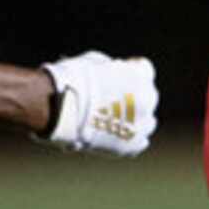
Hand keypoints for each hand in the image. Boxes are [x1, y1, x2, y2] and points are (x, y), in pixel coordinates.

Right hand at [39, 51, 157, 156]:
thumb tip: (111, 74)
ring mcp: (140, 125)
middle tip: (112, 99)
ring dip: (135, 119)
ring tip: (113, 119)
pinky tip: (114, 133)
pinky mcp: (130, 145)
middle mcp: (146, 101)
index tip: (120, 72)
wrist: (61, 109)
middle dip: (133, 96)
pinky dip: (129, 137)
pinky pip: (139, 142)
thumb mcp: (94, 62)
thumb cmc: (73, 81)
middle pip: (148, 96)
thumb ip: (111, 69)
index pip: (145, 69)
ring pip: (147, 122)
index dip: (131, 70)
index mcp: (139, 76)